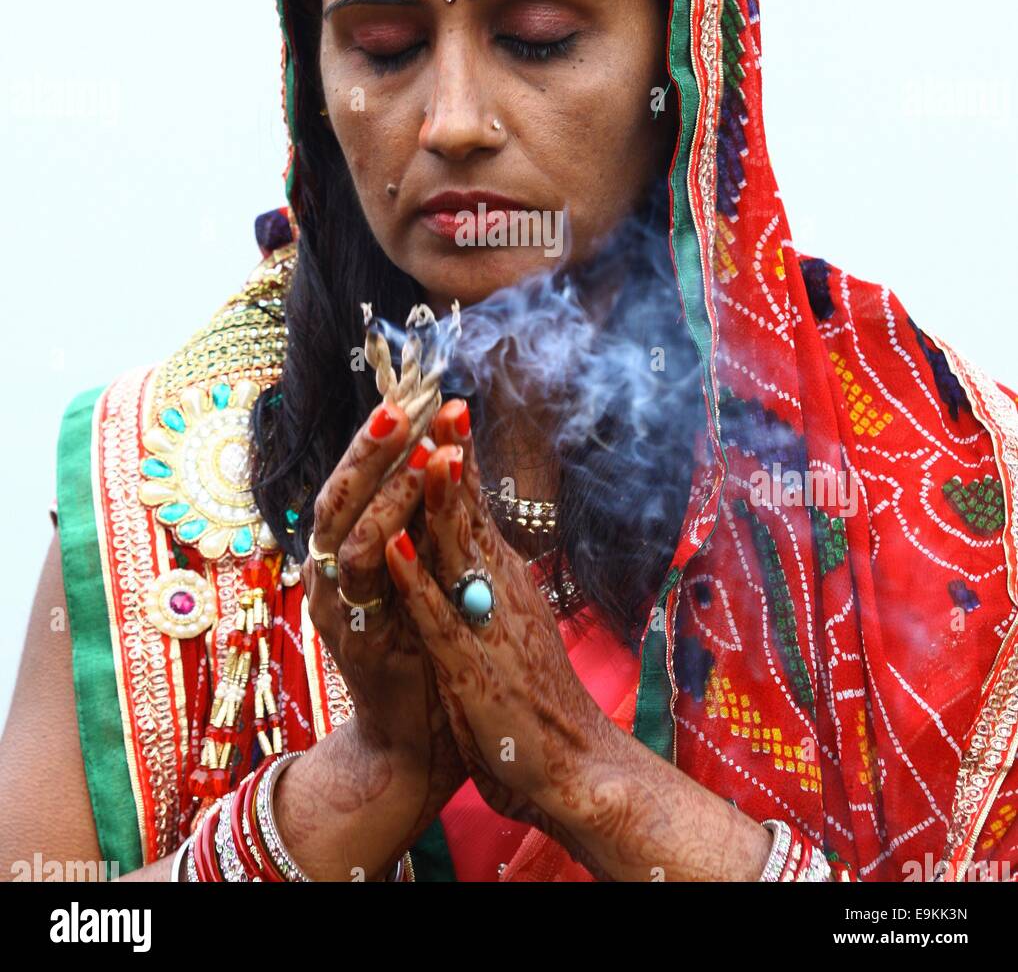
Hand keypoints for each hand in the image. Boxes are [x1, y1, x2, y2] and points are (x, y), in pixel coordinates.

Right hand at [301, 398, 466, 840]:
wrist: (416, 741)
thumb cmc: (425, 652)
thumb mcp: (428, 575)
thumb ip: (426, 522)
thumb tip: (447, 455)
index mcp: (354, 548)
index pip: (365, 475)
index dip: (389, 433)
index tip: (421, 388)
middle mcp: (335, 568)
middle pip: (345, 489)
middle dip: (374, 444)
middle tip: (403, 400)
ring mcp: (338, 602)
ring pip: (349, 529)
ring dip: (383, 487)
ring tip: (416, 446)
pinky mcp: (353, 638)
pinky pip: (363, 584)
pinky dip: (382, 547)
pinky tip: (400, 525)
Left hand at [383, 400, 616, 868]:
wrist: (574, 763)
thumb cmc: (537, 694)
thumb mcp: (514, 621)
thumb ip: (493, 578)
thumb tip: (477, 536)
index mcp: (505, 580)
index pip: (477, 507)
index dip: (460, 457)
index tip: (446, 407)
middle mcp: (500, 592)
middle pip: (471, 514)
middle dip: (454, 457)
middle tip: (444, 401)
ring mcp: (486, 626)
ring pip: (459, 554)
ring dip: (440, 502)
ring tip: (427, 452)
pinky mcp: (471, 668)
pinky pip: (437, 619)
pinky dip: (416, 582)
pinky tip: (397, 549)